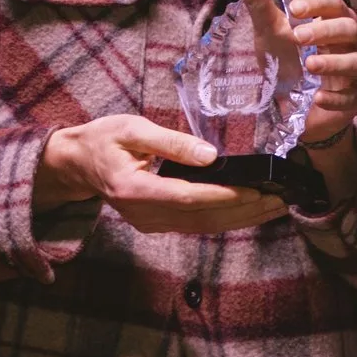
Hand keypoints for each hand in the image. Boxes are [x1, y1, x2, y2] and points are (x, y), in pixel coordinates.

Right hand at [34, 114, 287, 233]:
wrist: (77, 164)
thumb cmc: (104, 140)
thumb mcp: (132, 129)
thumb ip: (171, 142)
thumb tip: (211, 155)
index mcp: (135, 190)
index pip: (188, 197)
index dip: (223, 195)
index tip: (255, 190)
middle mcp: (144, 214)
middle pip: (202, 218)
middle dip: (244, 211)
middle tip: (279, 200)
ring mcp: (150, 223)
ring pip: (203, 226)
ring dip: (241, 219)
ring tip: (274, 208)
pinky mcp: (157, 224)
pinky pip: (196, 225)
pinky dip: (225, 219)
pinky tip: (249, 211)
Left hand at [246, 0, 356, 146]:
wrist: (290, 105)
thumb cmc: (286, 62)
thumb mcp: (271, 34)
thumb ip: (261, 5)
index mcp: (335, 21)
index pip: (335, 4)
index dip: (317, 3)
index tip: (294, 9)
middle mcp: (354, 43)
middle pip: (350, 29)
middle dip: (325, 31)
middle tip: (298, 36)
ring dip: (334, 63)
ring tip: (309, 65)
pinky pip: (355, 97)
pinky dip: (337, 98)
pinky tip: (318, 97)